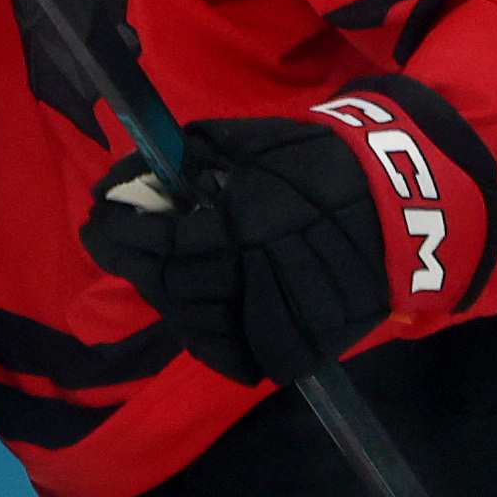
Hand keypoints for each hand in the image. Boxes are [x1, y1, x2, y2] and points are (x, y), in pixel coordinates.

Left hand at [81, 116, 390, 385]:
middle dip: (130, 262)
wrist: (401, 204)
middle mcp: (258, 280)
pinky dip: (200, 334)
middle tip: (106, 240)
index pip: (163, 244)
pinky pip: (231, 353)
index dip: (120, 234)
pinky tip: (184, 307)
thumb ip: (188, 160)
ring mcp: (279, 320)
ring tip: (144, 268)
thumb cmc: (319, 162)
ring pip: (196, 325)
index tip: (96, 218)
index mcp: (246, 227)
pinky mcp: (297, 346)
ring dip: (159, 295)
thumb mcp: (250, 143)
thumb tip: (129, 176)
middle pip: (173, 287)